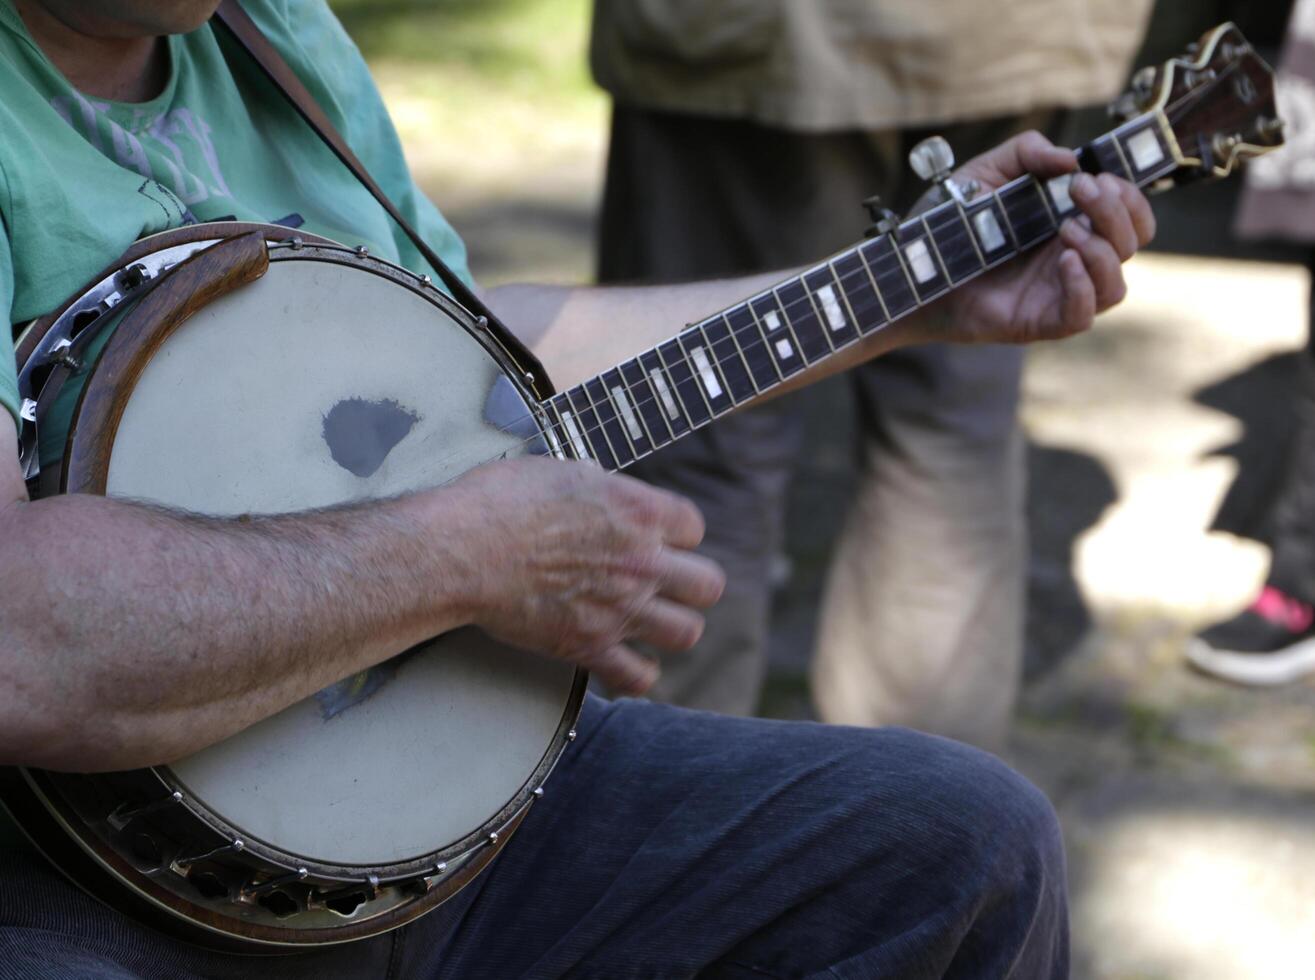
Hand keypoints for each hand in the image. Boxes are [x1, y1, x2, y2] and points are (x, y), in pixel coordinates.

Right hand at [446, 456, 724, 693]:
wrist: (463, 548)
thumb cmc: (501, 501)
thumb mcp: (564, 472)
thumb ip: (601, 488)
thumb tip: (605, 490)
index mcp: (639, 512)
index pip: (693, 527)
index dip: (676, 532)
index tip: (656, 537)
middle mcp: (641, 562)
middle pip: (708, 585)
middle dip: (690, 584)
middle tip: (666, 583)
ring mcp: (620, 607)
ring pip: (687, 633)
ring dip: (672, 628)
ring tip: (651, 621)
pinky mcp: (589, 645)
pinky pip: (639, 676)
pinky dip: (637, 672)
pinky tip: (625, 660)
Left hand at [934, 131, 1156, 344]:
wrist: (911, 269)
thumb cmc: (948, 225)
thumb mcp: (985, 174)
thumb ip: (1026, 153)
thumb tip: (1069, 158)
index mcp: (1069, 225)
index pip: (1129, 217)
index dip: (1127, 196)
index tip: (1096, 176)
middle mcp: (1072, 260)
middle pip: (1131, 244)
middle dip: (1117, 212)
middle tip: (1078, 191)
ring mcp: (1057, 294)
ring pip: (1116, 284)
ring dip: (1102, 251)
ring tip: (1065, 228)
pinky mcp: (1038, 322)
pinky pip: (1083, 316)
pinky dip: (1083, 288)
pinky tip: (1063, 262)